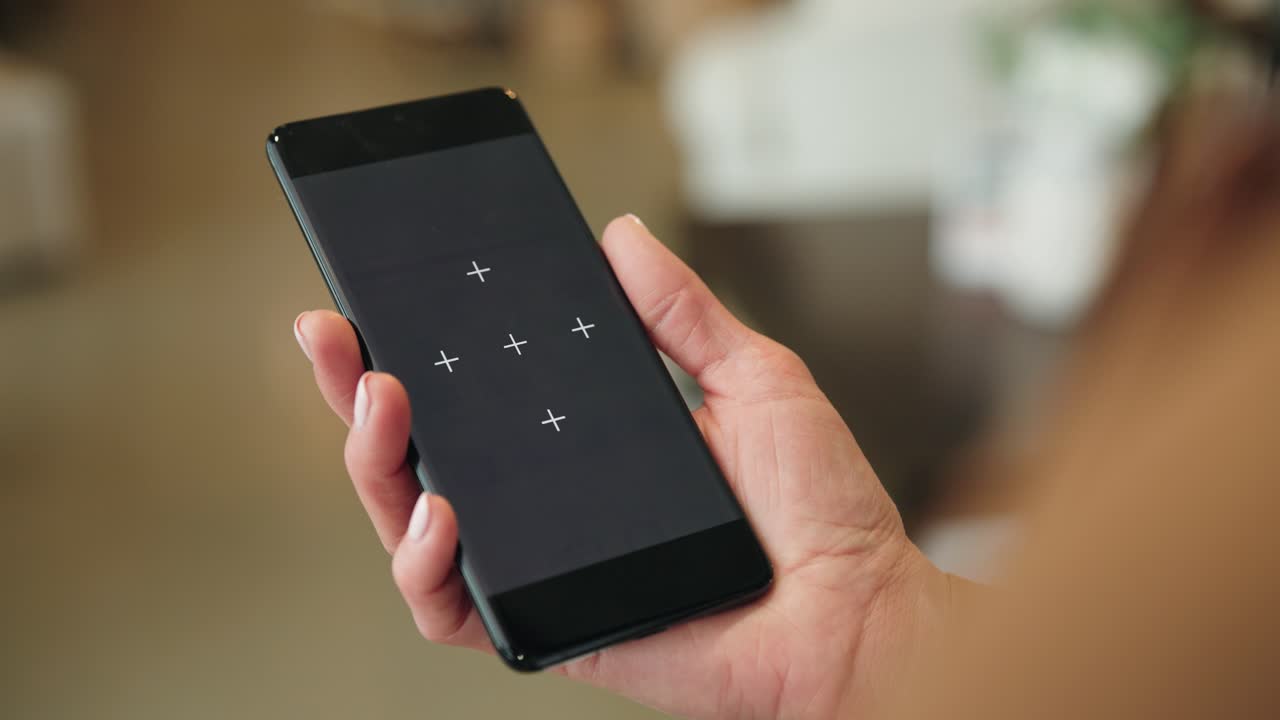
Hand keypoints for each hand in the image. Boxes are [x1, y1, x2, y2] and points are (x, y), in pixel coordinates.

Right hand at [292, 216, 950, 719]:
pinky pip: (450, 609)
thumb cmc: (819, 510)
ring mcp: (542, 564)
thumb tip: (620, 237)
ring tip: (384, 406)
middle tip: (336, 338)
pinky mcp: (547, 626)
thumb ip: (681, 312)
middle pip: (421, 452)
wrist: (857, 612)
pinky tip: (439, 512)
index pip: (476, 393)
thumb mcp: (752, 378)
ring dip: (374, 466)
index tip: (376, 296)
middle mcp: (548, 502)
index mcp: (583, 442)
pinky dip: (422, 565)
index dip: (414, 348)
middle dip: (358, 395)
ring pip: (410, 524)